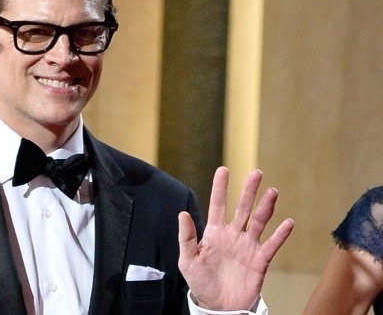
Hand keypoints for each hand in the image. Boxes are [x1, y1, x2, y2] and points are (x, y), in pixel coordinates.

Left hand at [177, 166, 293, 310]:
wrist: (219, 307)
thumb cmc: (201, 283)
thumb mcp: (188, 261)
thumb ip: (187, 238)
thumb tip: (182, 214)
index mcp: (214, 233)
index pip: (218, 205)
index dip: (220, 188)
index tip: (224, 170)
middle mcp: (233, 235)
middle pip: (242, 208)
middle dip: (249, 190)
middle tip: (256, 172)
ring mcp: (247, 246)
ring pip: (258, 222)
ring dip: (266, 207)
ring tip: (272, 191)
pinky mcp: (260, 261)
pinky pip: (272, 245)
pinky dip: (280, 234)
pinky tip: (288, 222)